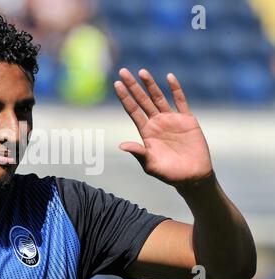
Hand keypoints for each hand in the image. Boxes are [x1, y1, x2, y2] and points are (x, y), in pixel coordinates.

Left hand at [114, 68, 212, 186]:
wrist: (192, 176)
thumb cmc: (169, 173)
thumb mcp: (150, 164)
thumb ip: (138, 153)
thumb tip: (121, 146)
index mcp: (146, 132)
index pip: (133, 110)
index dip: (125, 97)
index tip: (116, 84)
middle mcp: (156, 122)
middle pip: (142, 100)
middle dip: (133, 86)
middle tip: (123, 71)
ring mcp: (171, 120)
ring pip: (158, 98)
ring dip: (150, 85)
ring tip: (142, 71)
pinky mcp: (187, 120)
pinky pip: (180, 101)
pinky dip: (175, 89)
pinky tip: (169, 77)